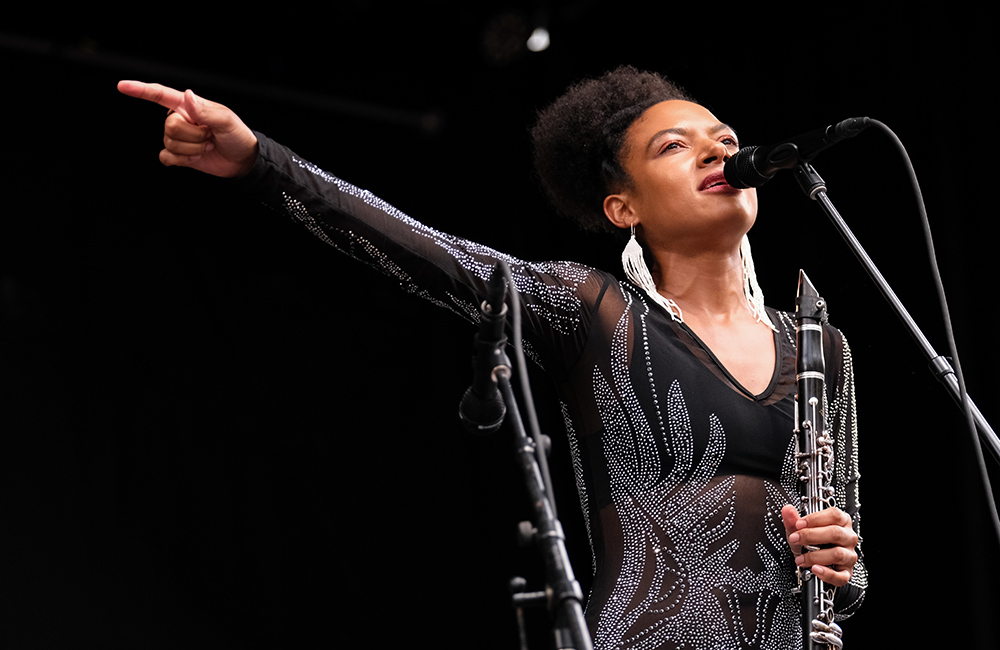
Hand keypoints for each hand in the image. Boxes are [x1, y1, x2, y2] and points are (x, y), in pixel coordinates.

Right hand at [117, 80, 258, 177]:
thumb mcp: (226, 120)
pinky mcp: (178, 154)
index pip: (160, 94)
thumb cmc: (237, 135)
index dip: (140, 90)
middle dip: (193, 136)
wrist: (242, 159)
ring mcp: (177, 137)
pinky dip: (181, 159)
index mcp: (188, 105)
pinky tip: (195, 156)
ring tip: (207, 145)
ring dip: (192, 148)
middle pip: (169, 126)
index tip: (122, 86)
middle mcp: (179, 119)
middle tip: (209, 136)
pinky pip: (166, 157)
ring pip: (169, 143)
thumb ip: (205, 110)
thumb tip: (187, 95)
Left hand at [781, 504, 857, 587]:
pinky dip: (827, 574)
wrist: (811, 560)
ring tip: (800, 558)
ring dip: (815, 557)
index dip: (815, 518)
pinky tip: (815, 569)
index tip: (798, 524)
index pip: (834, 515)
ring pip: (838, 554)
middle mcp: (848, 537)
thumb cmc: (809, 542)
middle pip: (835, 533)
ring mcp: (849, 555)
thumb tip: (787, 510)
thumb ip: (793, 519)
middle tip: (795, 539)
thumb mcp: (798, 530)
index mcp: (840, 522)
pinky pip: (841, 576)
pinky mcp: (846, 572)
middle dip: (811, 536)